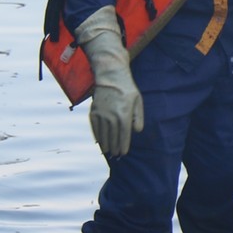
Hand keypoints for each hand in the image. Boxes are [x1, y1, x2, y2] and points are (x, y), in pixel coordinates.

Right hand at [74, 6, 145, 156]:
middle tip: (116, 155)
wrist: (110, 76)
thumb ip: (138, 117)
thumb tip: (136, 131)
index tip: (123, 153)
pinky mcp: (93, 112)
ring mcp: (101, 114)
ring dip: (105, 144)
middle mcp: (111, 116)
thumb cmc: (127, 89)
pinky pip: (94, 127)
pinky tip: (99, 142)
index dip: (123, 146)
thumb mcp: (138, 101)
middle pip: (112, 137)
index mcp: (124, 115)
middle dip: (114, 148)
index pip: (123, 136)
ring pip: (103, 134)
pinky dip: (97, 136)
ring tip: (108, 152)